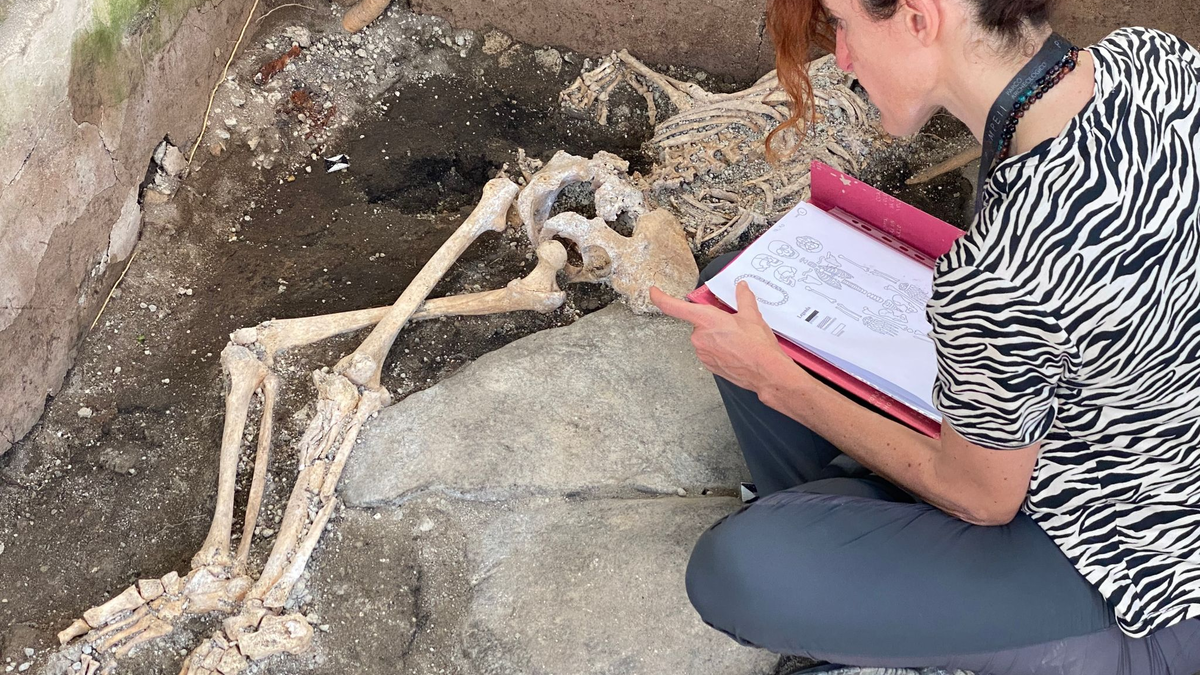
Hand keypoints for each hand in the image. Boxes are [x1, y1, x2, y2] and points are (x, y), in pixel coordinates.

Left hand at [650, 282, 792, 393]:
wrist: (765, 372)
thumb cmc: (757, 347)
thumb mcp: (752, 315)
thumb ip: (743, 298)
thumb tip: (741, 288)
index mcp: (706, 320)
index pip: (674, 307)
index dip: (661, 298)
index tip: (654, 292)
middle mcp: (699, 337)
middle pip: (699, 322)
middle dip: (713, 320)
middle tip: (732, 324)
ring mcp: (702, 353)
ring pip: (705, 336)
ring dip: (717, 335)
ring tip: (737, 339)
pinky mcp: (708, 364)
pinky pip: (709, 350)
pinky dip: (720, 347)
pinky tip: (735, 349)